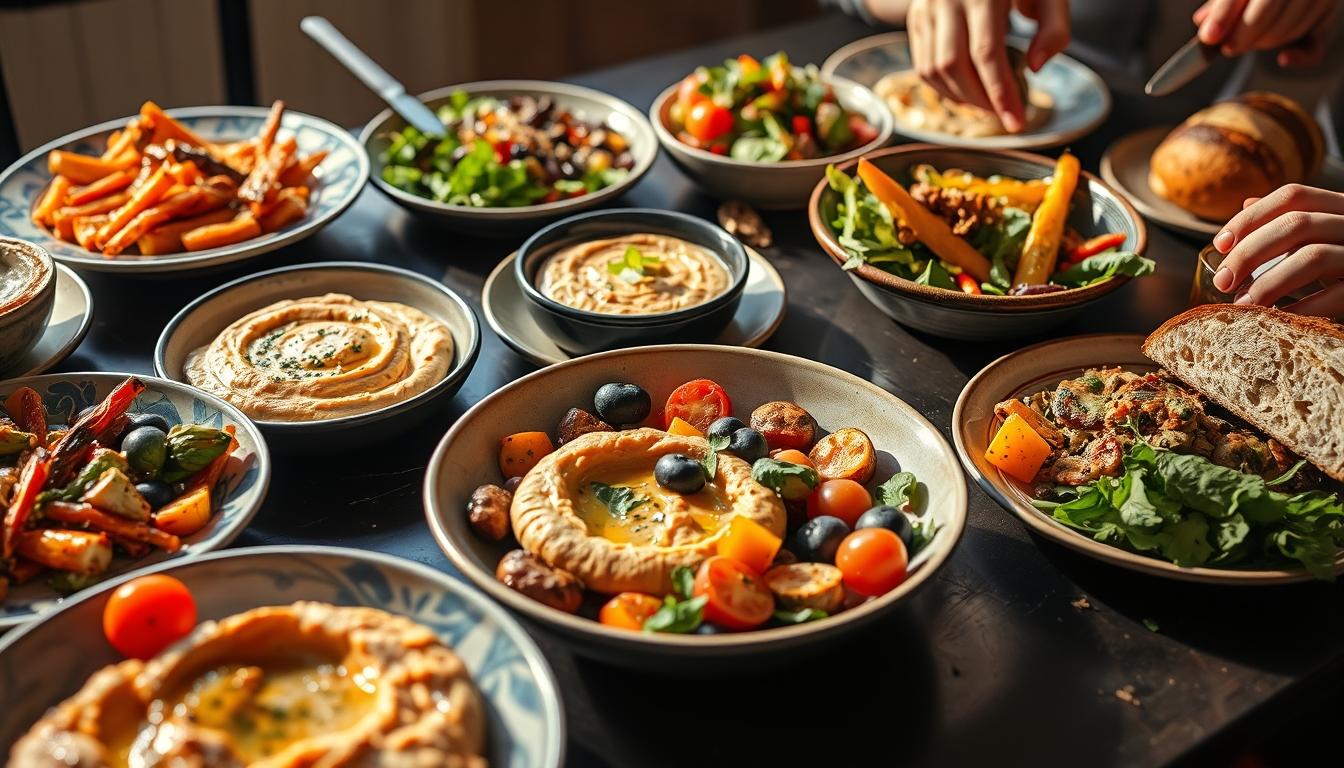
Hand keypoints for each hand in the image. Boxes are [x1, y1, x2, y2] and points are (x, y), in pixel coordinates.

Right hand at [907, 0, 1069, 132]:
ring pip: (933, 69)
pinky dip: (943, 88)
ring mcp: (926, 8)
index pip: (987, 53)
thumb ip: (1053, 27)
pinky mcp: (917, 17)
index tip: (1016, 121)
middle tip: (1003, 114)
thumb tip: (1035, 68)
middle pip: (955, 65)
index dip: (1001, 93)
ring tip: (986, 105)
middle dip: (980, 100)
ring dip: (959, 98)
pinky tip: (966, 93)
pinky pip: (922, 64)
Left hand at [1194, 0, 1338, 66]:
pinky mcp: (1328, 13)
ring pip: (1290, 26)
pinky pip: (1315, 43)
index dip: (1224, 14)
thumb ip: (1222, 4)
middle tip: (1229, 48)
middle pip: (1268, 7)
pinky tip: (1283, 58)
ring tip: (1247, 43)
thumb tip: (1202, 21)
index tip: (1209, 37)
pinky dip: (1299, 56)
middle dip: (1243, 34)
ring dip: (1263, 42)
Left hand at [1212, 184, 1343, 317]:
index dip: (1251, 217)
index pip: (1293, 195)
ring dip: (1269, 283)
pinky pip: (1337, 295)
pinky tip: (1276, 321)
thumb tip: (1247, 203)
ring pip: (1313, 256)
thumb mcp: (1327, 236)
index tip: (1219, 244)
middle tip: (1222, 282)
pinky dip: (1301, 309)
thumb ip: (1295, 221)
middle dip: (1250, 252)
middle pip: (1296, 223)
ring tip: (1242, 306)